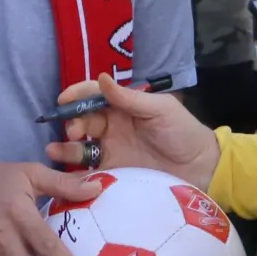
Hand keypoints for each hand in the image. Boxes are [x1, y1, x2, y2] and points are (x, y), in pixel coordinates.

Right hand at [44, 74, 217, 190]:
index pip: (93, 96)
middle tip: (72, 132)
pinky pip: (88, 173)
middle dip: (71, 123)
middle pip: (83, 121)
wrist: (202, 170)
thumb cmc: (183, 133)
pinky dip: (75, 174)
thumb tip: (102, 79)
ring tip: (55, 150)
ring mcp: (111, 153)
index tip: (63, 99)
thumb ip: (130, 98)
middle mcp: (112, 128)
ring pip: (80, 147)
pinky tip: (64, 175)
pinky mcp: (112, 176)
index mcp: (123, 108)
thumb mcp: (160, 110)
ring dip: (65, 147)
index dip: (77, 95)